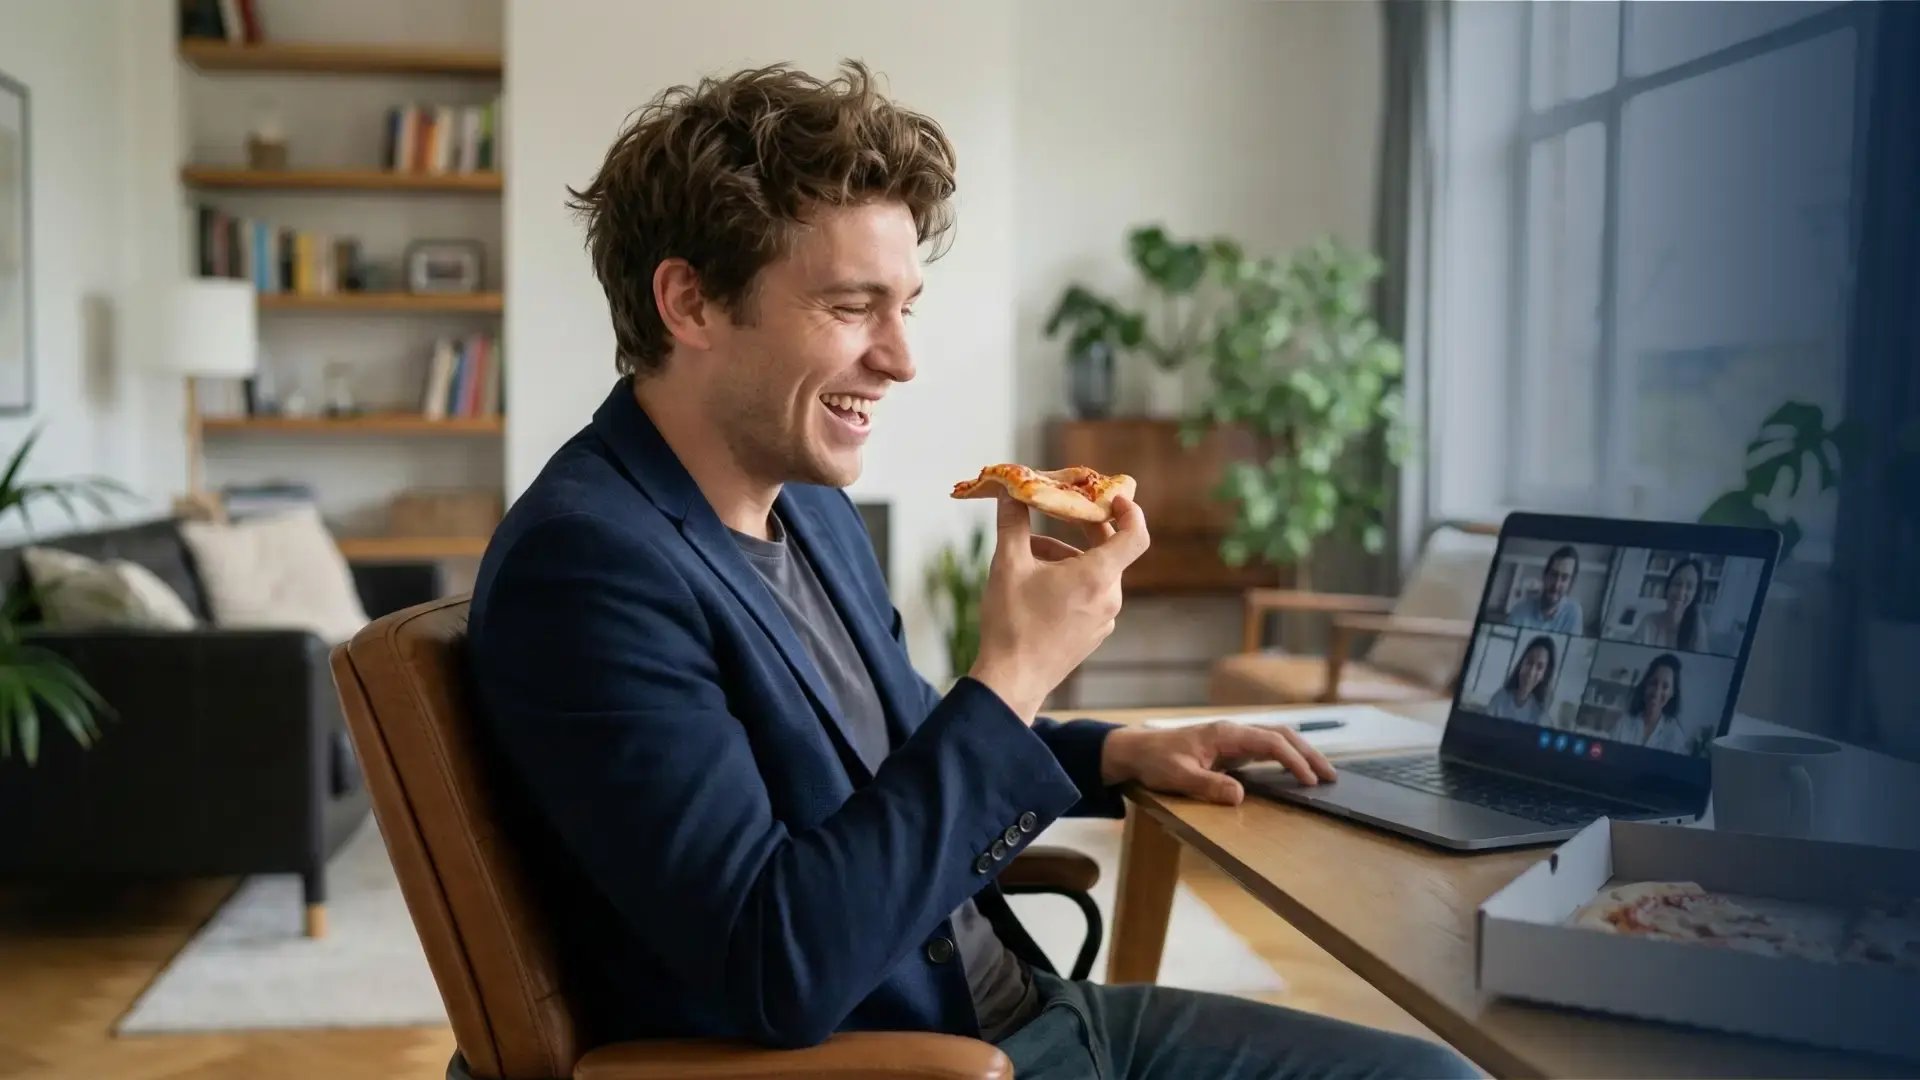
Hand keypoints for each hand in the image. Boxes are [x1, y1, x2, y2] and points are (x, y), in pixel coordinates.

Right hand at [968, 494, 1149, 722]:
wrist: (1012, 681)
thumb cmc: (1012, 623)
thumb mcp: (1008, 565)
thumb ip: (1013, 523)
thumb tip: (1012, 492)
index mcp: (1097, 577)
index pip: (1135, 535)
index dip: (1129, 511)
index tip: (1112, 497)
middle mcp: (1109, 597)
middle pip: (1108, 551)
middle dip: (1080, 529)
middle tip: (1055, 512)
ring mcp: (1104, 619)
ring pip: (1094, 573)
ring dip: (1066, 557)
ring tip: (1028, 555)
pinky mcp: (1094, 634)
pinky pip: (1090, 596)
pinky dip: (1070, 581)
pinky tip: (1036, 585)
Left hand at [1099, 721, 1337, 805]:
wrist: (1137, 751)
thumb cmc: (1156, 761)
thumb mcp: (1179, 776)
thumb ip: (1209, 785)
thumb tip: (1241, 796)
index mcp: (1226, 734)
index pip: (1271, 742)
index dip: (1293, 760)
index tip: (1309, 780)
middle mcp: (1234, 732)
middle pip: (1282, 735)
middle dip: (1308, 754)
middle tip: (1330, 776)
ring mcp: (1234, 740)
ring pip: (1277, 739)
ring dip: (1301, 754)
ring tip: (1322, 775)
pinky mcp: (1231, 749)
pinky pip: (1266, 749)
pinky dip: (1286, 757)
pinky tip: (1296, 772)